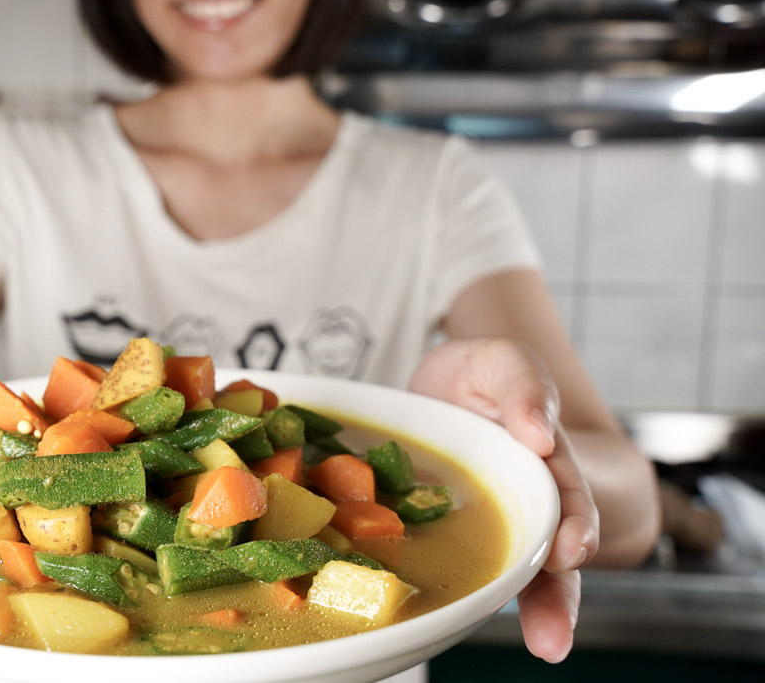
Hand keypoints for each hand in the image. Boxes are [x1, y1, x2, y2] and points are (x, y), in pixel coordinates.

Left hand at [408, 337, 598, 662]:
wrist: (435, 383)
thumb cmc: (478, 375)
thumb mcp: (501, 361)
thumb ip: (524, 385)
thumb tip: (540, 432)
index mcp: (545, 461)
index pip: (569, 499)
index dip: (574, 526)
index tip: (572, 550)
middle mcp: (526, 501)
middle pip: (551, 554)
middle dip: (557, 597)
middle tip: (555, 635)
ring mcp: (489, 523)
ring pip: (513, 573)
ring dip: (529, 611)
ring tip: (546, 648)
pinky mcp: (447, 534)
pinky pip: (458, 569)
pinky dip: (460, 597)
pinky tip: (448, 623)